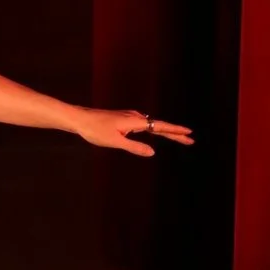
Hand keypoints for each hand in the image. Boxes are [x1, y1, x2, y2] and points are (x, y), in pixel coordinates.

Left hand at [74, 107, 194, 157]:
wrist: (79, 118)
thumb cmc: (95, 130)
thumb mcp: (116, 141)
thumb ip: (135, 147)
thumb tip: (153, 152)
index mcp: (135, 121)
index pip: (160, 127)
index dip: (175, 131)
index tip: (189, 133)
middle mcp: (135, 117)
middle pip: (159, 126)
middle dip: (175, 133)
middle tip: (190, 140)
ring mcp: (130, 116)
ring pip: (152, 125)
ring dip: (165, 131)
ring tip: (179, 137)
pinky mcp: (124, 118)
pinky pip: (143, 124)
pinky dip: (153, 129)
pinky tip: (153, 132)